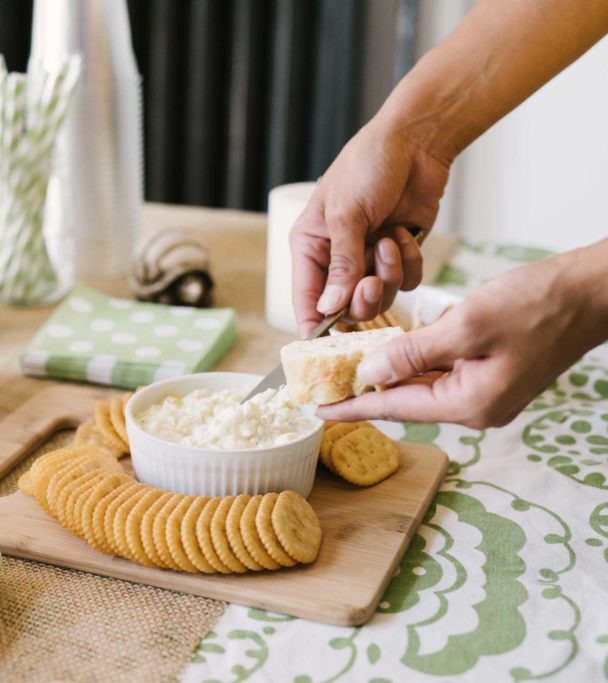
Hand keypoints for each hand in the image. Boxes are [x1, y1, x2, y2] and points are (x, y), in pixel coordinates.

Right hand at [290, 118, 451, 335]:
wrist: (416, 141)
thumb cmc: (368, 166)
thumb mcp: (346, 216)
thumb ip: (340, 266)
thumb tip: (329, 309)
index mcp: (311, 247)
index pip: (307, 300)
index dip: (315, 325)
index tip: (327, 346)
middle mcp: (338, 258)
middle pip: (347, 307)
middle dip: (363, 298)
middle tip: (371, 280)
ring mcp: (370, 257)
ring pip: (380, 297)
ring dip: (389, 274)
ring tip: (391, 241)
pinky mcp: (401, 254)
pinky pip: (407, 282)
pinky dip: (410, 263)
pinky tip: (406, 234)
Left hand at [316, 242, 607, 427]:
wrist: (593, 291)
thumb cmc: (537, 304)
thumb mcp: (465, 325)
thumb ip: (412, 353)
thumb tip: (368, 375)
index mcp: (470, 404)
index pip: (395, 409)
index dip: (351, 408)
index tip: (315, 411)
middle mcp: (476, 407)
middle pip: (405, 400)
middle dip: (364, 390)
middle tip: (321, 383)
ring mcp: (486, 392)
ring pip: (422, 383)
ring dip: (388, 372)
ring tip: (343, 365)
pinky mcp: (492, 373)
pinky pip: (441, 370)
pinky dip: (415, 359)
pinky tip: (389, 347)